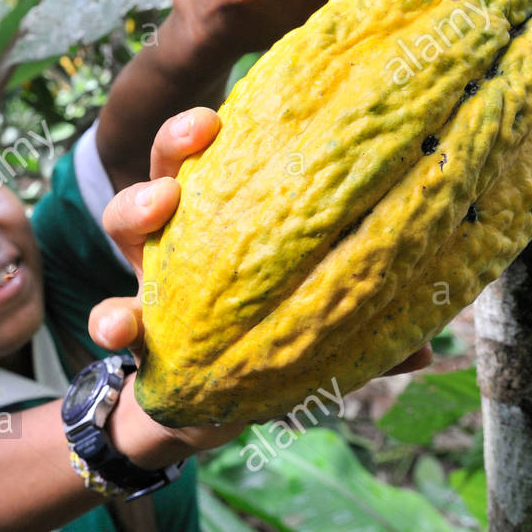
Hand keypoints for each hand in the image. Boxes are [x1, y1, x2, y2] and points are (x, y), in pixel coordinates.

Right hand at [89, 107, 431, 447]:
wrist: (201, 422)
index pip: (230, 161)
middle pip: (171, 165)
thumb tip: (428, 350)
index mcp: (233, 229)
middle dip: (178, 142)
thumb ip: (364, 344)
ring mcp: (148, 277)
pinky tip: (120, 325)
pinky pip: (104, 313)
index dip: (238, 130)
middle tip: (203, 130)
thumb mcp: (319, 348)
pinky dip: (107, 316)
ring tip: (159, 205)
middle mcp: (186, 239)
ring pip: (123, 219)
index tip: (249, 108)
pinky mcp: (126, 329)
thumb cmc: (265, 359)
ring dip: (135, 205)